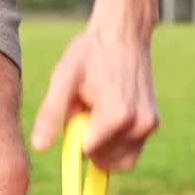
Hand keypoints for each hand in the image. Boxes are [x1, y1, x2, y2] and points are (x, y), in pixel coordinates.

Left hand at [32, 13, 159, 171]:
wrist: (124, 33)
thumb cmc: (91, 53)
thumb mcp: (64, 79)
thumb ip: (52, 114)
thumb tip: (39, 148)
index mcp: (116, 116)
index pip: (88, 153)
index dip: (76, 136)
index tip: (77, 111)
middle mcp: (139, 124)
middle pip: (104, 161)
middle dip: (91, 143)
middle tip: (88, 110)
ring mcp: (150, 126)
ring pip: (120, 162)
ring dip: (104, 146)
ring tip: (99, 112)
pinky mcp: (155, 124)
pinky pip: (132, 151)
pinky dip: (118, 143)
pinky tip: (110, 113)